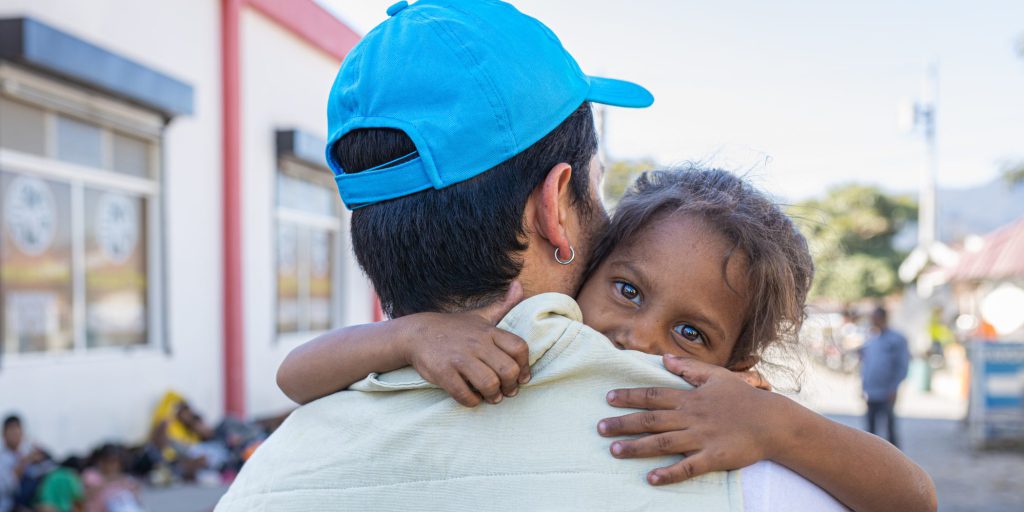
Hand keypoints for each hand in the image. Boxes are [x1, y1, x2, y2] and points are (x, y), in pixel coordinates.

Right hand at [399, 282, 529, 406]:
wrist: (416, 333)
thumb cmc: (454, 328)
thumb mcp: (480, 315)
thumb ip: (503, 305)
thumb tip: (519, 285)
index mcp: (488, 331)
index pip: (519, 348)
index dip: (525, 366)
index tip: (522, 377)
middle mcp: (476, 344)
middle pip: (508, 370)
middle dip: (511, 386)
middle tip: (507, 391)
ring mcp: (459, 358)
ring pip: (489, 384)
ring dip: (493, 396)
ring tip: (491, 397)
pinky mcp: (443, 373)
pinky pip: (465, 395)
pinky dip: (472, 401)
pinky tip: (472, 397)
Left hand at [597, 355, 789, 484]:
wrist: (773, 422)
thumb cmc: (744, 398)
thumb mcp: (717, 376)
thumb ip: (689, 368)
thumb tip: (665, 359)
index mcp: (690, 398)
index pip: (653, 395)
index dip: (630, 396)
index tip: (608, 398)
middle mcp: (691, 417)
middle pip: (651, 419)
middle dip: (623, 423)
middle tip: (599, 427)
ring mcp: (701, 438)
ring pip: (663, 443)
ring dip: (637, 447)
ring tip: (614, 450)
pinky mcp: (714, 457)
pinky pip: (688, 467)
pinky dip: (670, 473)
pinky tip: (652, 478)